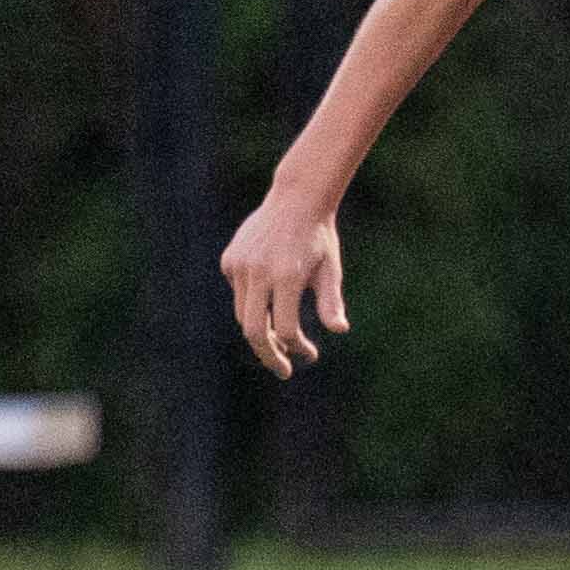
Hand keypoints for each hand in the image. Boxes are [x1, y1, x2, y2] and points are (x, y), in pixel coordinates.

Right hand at [221, 188, 347, 377]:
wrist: (296, 199)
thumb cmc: (319, 237)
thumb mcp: (330, 269)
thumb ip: (331, 301)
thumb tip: (340, 330)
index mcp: (287, 276)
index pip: (285, 329)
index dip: (297, 347)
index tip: (310, 354)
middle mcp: (259, 272)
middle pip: (254, 331)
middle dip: (269, 355)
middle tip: (284, 371)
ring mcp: (240, 265)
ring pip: (243, 315)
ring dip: (261, 332)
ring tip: (281, 341)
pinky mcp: (230, 260)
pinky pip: (238, 294)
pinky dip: (252, 306)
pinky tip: (270, 298)